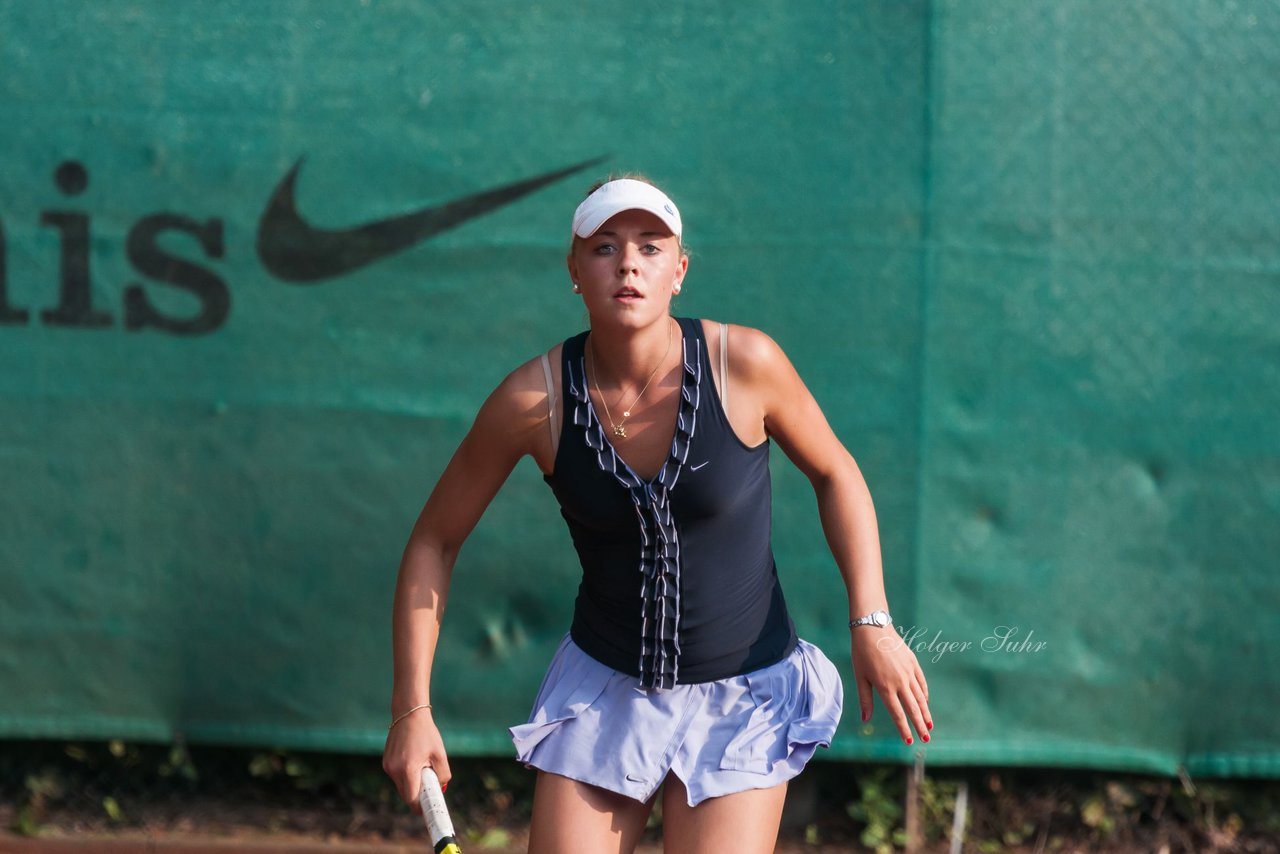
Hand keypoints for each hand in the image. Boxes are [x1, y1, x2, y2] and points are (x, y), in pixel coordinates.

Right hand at [382, 707, 450, 812]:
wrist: (409, 714)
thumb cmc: (427, 733)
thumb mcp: (440, 754)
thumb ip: (443, 774)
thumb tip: (441, 789)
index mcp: (408, 769)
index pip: (411, 798)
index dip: (420, 807)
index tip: (427, 811)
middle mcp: (394, 769)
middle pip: (406, 794)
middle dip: (417, 796)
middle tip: (430, 790)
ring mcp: (388, 766)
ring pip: (401, 785)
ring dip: (412, 784)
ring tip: (423, 767)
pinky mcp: (385, 762)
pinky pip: (397, 776)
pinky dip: (406, 775)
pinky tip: (414, 761)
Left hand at [850, 624, 932, 744]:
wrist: (873, 628)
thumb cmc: (862, 653)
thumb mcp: (860, 677)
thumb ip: (865, 699)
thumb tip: (865, 720)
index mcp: (885, 687)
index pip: (898, 714)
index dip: (904, 729)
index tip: (910, 741)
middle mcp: (900, 682)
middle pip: (913, 709)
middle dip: (920, 725)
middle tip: (926, 739)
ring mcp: (908, 672)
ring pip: (920, 697)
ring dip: (925, 712)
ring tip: (930, 725)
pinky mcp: (913, 663)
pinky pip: (921, 682)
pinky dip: (924, 694)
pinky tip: (925, 702)